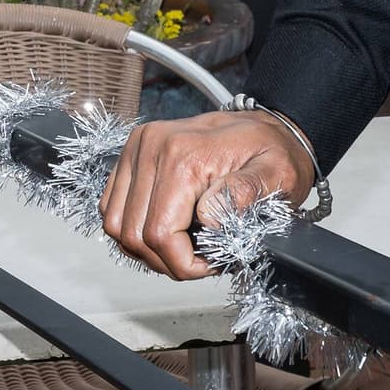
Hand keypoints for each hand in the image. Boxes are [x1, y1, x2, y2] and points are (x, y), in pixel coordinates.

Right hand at [101, 110, 312, 279]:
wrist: (267, 125)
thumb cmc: (273, 152)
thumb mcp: (278, 174)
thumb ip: (246, 193)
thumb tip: (208, 218)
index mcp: (184, 155)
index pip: (159, 234)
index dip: (183, 264)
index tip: (211, 264)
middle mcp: (152, 146)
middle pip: (133, 233)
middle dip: (166, 260)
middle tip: (200, 261)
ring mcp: (138, 148)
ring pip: (116, 224)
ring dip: (146, 248)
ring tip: (183, 246)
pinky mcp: (132, 154)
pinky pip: (111, 206)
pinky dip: (133, 227)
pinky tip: (166, 228)